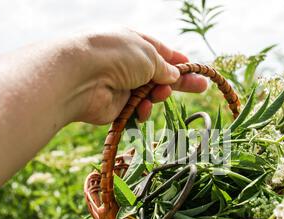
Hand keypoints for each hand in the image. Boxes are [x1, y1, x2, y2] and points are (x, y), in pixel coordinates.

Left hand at [70, 29, 207, 123]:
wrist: (81, 76)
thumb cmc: (117, 55)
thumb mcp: (149, 55)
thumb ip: (164, 67)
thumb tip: (173, 75)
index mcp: (133, 43)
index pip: (161, 53)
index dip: (178, 62)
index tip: (195, 69)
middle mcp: (126, 63)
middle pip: (158, 75)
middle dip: (179, 82)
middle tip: (202, 88)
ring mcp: (120, 85)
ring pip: (149, 94)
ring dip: (157, 96)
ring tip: (159, 95)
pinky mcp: (114, 106)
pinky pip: (136, 110)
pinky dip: (142, 110)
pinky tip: (141, 109)